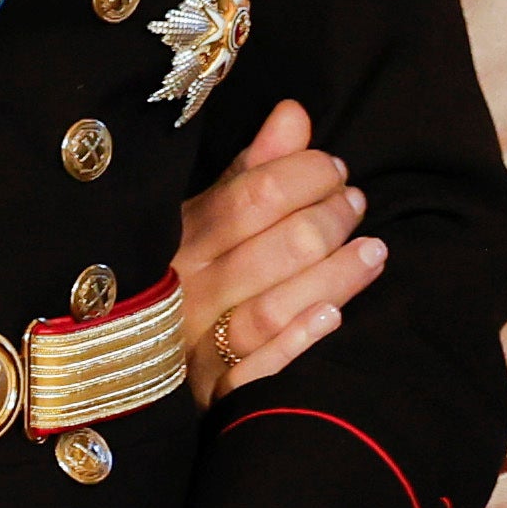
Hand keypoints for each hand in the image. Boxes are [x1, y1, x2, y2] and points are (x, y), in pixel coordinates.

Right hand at [170, 102, 379, 402]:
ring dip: (333, 278)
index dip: (307, 175)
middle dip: (329, 221)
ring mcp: (198, 344)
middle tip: (357, 206)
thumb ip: (253, 169)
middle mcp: (188, 290)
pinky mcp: (213, 394)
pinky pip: (256, 372)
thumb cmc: (190, 274)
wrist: (133, 362)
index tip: (336, 169)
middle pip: (275, 249)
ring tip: (373, 252)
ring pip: (273, 309)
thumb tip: (294, 113)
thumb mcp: (208, 216)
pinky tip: (334, 318)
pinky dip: (296, 344)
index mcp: (184, 238)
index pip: (254, 195)